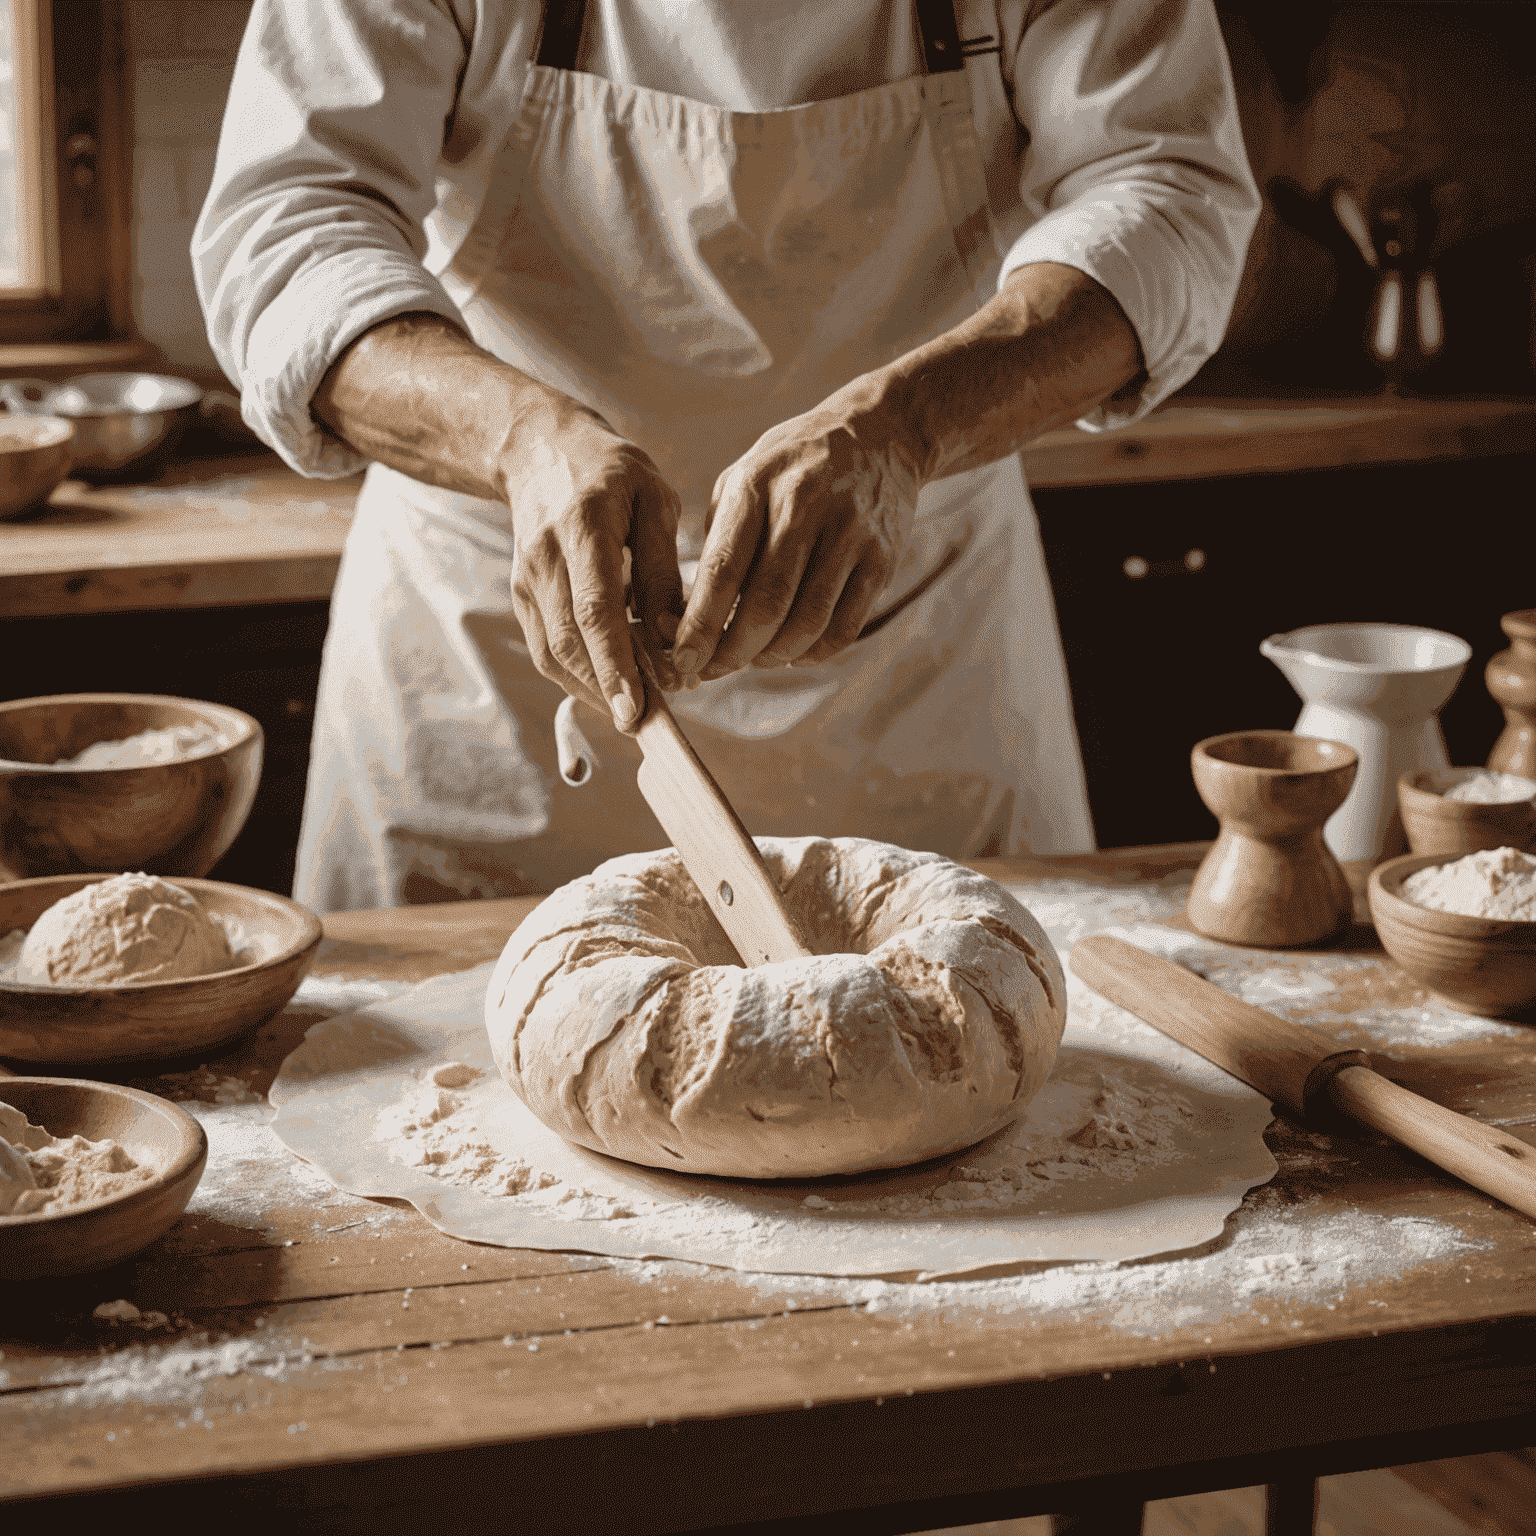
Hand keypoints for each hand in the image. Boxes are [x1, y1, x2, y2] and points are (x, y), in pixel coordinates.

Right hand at [504, 402, 684, 730]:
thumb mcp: (653, 501)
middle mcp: (545, 558)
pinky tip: (611, 685)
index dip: (615, 664)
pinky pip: (547, 648)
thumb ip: (663, 569)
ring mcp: (526, 580)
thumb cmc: (610, 473)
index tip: (634, 707)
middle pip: (571, 642)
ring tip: (634, 708)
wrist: (539, 450)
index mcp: (583, 527)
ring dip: (593, 689)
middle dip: (607, 690)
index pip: (596, 609)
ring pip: (554, 654)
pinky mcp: (522, 596)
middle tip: (646, 721)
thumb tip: (673, 637)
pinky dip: (578, 675)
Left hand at [671, 393, 916, 681]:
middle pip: (767, 604)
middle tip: (714, 669)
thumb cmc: (791, 469)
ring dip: (773, 656)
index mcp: (757, 485)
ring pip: (808, 622)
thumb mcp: (742, 481)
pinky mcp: (883, 558)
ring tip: (754, 658)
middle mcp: (806, 506)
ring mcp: (850, 533)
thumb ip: (715, 544)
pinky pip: (846, 626)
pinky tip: (794, 650)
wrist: (880, 434)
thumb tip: (683, 620)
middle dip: (734, 651)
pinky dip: (814, 652)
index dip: (699, 625)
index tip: (681, 659)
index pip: (723, 569)